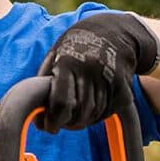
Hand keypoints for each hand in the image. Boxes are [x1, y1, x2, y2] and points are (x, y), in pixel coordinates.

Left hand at [36, 12, 159, 131]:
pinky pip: (108, 112)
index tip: (49, 127)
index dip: (54, 121)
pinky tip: (92, 106)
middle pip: (79, 114)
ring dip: (83, 120)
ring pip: (93, 116)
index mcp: (67, 63)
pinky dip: (98, 115)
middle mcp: (90, 71)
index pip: (62, 103)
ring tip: (76, 112)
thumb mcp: (55, 55)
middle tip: (62, 122)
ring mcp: (109, 80)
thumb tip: (36, 114)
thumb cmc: (76, 47)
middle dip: (68, 124)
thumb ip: (44, 82)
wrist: (114, 33)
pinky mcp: (123, 88)